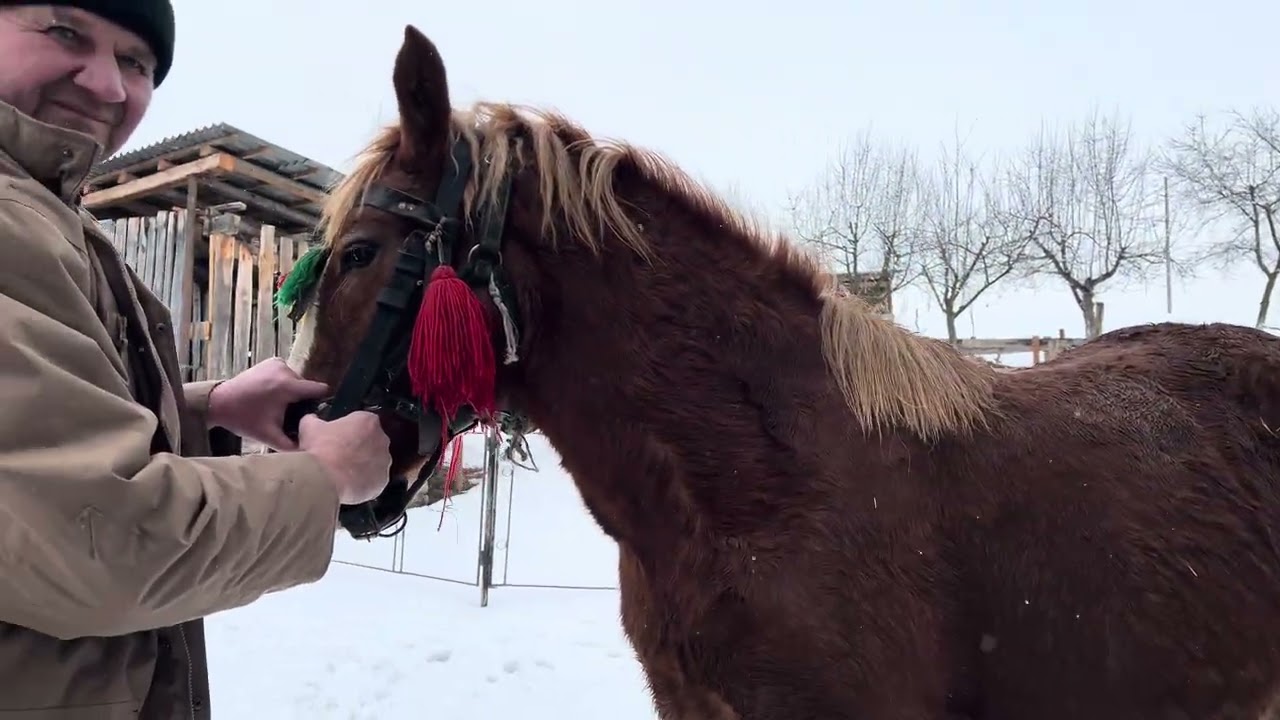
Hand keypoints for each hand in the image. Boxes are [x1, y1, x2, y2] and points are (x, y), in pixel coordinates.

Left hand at [207, 357, 329, 450]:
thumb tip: (310, 451)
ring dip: (291, 392)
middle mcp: (285, 369)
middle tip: (286, 414)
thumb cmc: (244, 419)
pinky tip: (271, 394)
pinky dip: (283, 383)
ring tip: (276, 405)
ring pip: (297, 381)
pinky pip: (287, 374)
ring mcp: (278, 363)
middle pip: (306, 387)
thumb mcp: (269, 436)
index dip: (320, 402)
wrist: (219, 402)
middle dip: (300, 400)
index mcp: (288, 386)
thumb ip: (291, 445)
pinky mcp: (272, 361)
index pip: (320, 389)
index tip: (312, 414)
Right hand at [298, 412, 391, 504]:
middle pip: (372, 441)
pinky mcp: (382, 481)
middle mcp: (382, 439)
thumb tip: (311, 420)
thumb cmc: (320, 450)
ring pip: (375, 461)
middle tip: (342, 454)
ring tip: (344, 471)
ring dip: (363, 465)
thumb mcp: (309, 427)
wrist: (324, 478)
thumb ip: (313, 420)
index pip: (363, 421)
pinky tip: (350, 483)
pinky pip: (375, 480)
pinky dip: (365, 482)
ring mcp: (384, 461)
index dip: (349, 430)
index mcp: (368, 421)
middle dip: (359, 447)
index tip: (340, 437)